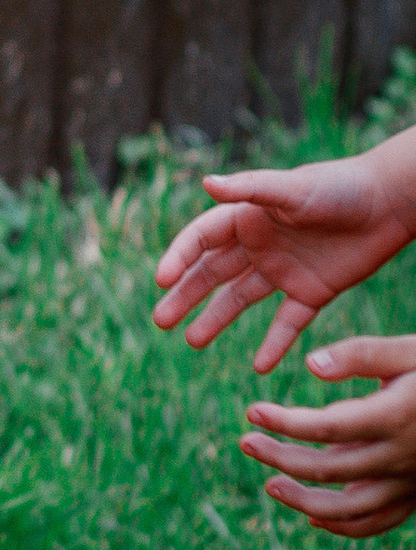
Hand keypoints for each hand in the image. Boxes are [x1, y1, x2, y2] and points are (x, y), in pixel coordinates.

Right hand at [151, 131, 415, 371]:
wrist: (388, 204)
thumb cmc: (340, 186)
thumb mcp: (292, 188)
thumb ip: (250, 189)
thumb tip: (206, 183)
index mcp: (248, 217)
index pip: (201, 240)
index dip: (180, 257)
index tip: (162, 280)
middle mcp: (259, 245)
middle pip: (212, 274)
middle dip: (185, 296)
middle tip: (160, 321)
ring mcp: (284, 271)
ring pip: (240, 300)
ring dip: (215, 320)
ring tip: (192, 341)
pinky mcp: (312, 292)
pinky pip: (288, 323)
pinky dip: (274, 344)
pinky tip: (259, 366)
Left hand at [239, 335, 415, 536]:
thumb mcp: (411, 350)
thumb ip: (362, 354)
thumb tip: (310, 364)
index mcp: (394, 416)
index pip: (326, 427)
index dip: (284, 422)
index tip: (252, 411)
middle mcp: (400, 456)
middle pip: (327, 469)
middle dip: (280, 457)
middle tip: (246, 441)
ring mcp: (408, 482)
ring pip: (348, 508)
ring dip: (303, 501)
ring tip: (270, 485)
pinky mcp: (415, 496)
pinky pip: (377, 523)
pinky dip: (343, 526)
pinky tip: (312, 517)